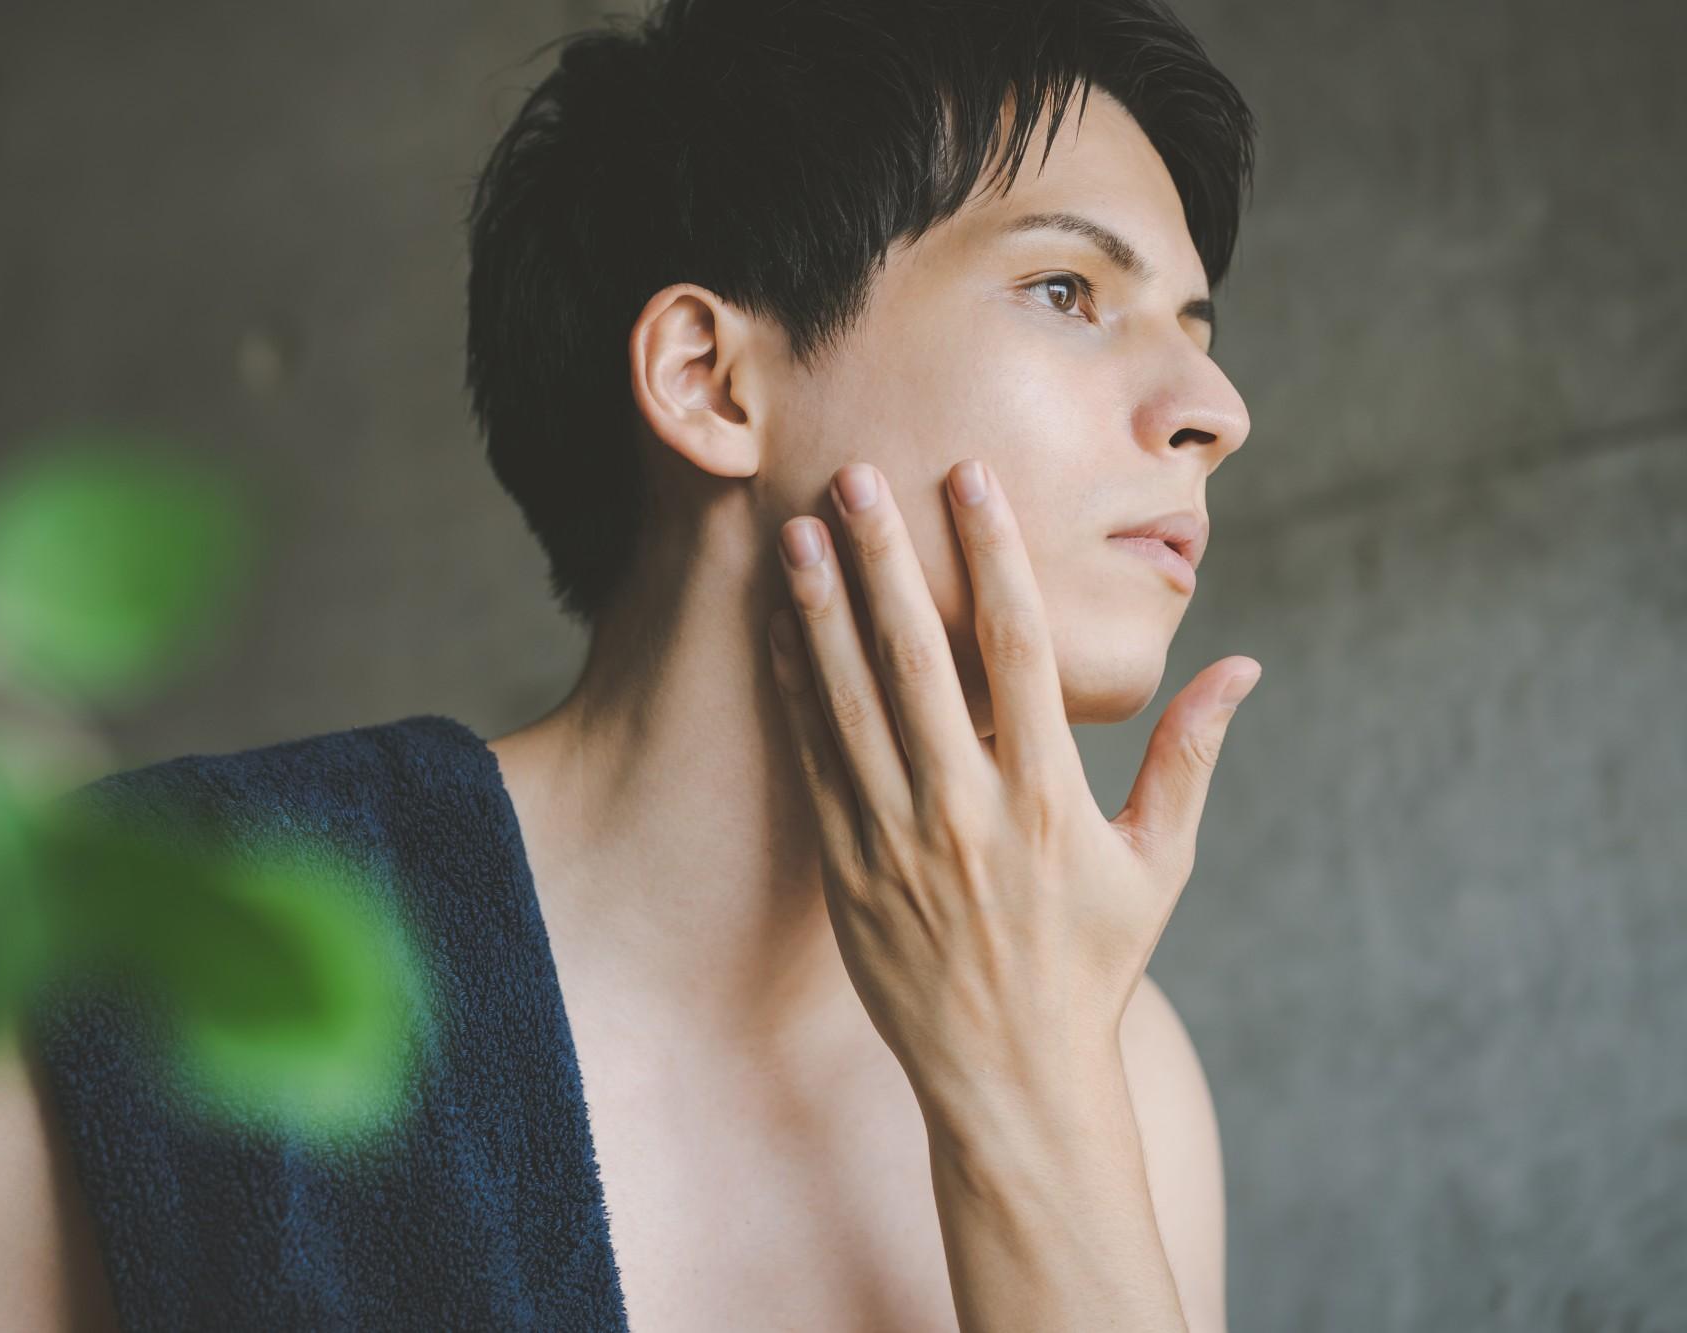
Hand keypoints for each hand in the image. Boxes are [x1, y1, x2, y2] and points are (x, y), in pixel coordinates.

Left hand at [765, 458, 1260, 1118]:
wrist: (1010, 1077)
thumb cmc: (1092, 964)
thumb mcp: (1159, 866)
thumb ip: (1190, 759)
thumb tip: (1242, 667)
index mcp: (1048, 799)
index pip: (1019, 651)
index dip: (994, 557)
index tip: (970, 481)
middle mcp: (966, 810)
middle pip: (918, 660)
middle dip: (886, 561)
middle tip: (857, 475)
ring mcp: (896, 840)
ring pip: (850, 702)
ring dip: (821, 611)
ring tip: (799, 530)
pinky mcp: (846, 869)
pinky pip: (814, 761)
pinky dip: (794, 691)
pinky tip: (780, 628)